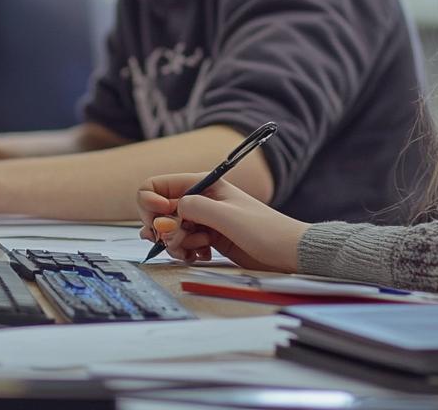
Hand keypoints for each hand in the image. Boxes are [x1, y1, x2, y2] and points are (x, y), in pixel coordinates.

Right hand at [136, 173, 308, 272]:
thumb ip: (192, 208)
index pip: (155, 186)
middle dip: (163, 230)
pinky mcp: (206, 236)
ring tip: (197, 249)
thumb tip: (167, 213)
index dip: (150, 205)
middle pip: (157, 212)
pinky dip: (185, 251)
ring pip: (168, 230)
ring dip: (175, 244)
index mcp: (202, 183)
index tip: (164, 222)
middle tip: (179, 240)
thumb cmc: (265, 230)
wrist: (287, 252)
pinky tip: (202, 255)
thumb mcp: (226, 216)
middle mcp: (198, 198)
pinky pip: (180, 244)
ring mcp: (201, 218)